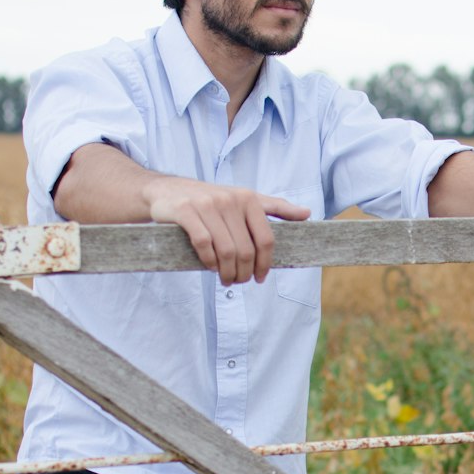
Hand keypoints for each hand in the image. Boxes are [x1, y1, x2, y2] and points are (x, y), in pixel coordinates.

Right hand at [146, 177, 310, 285]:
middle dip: (244, 273)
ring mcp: (207, 205)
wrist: (166, 191)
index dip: (265, 264)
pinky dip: (209, 262)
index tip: (259, 278)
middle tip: (238, 282)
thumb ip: (275, 208)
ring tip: (225, 279)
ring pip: (227, 251)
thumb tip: (306, 214)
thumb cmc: (209, 200)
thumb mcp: (244, 200)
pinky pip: (204, 244)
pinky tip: (209, 267)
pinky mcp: (186, 212)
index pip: (266, 240)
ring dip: (227, 272)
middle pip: (246, 250)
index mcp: (248, 199)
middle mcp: (230, 200)